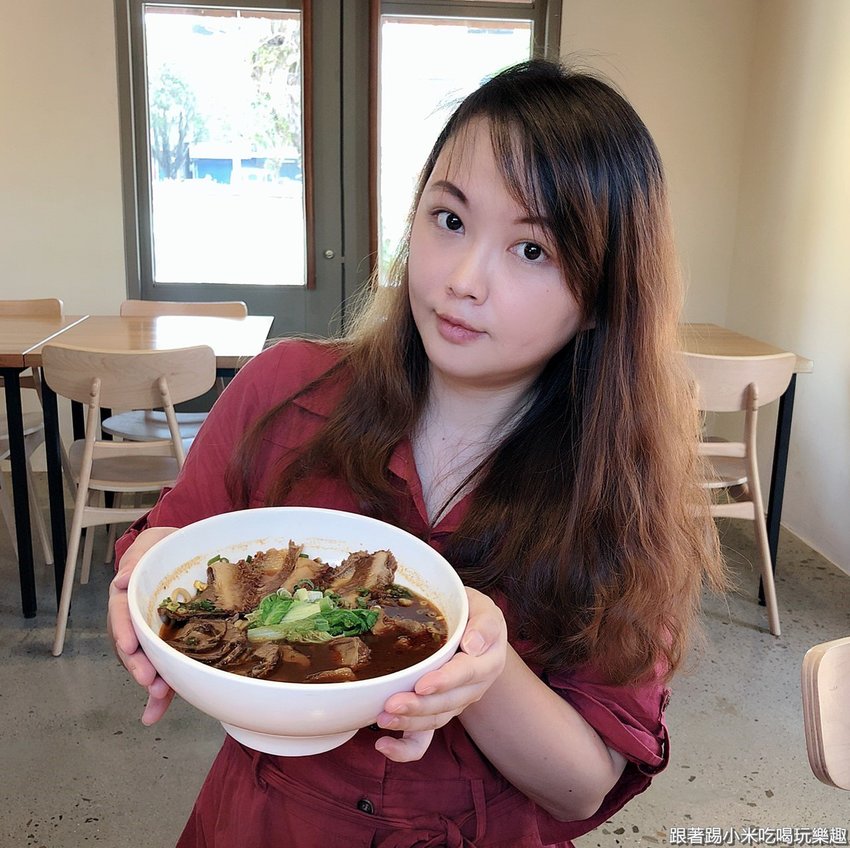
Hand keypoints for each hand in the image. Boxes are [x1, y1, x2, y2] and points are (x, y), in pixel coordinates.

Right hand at [107, 526, 177, 724]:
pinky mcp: (169, 644)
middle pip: (131, 644)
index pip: (122, 612)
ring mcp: (152, 633)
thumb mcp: (153, 543)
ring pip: (146, 661)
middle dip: (138, 664)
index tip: (129, 646)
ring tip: (159, 696)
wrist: (185, 551)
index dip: (124, 630)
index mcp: (130, 594)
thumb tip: (122, 579)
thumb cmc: (165, 546)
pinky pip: (164, 669)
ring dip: (151, 681)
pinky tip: (155, 713)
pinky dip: (161, 693)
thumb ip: (137, 557)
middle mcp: (136, 617)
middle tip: (149, 680)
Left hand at [374, 587, 506, 761]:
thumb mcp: (483, 608)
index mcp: (487, 661)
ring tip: (383, 719)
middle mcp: (474, 688)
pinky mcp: (439, 713)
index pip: (467, 673)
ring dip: (409, 724)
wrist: (471, 629)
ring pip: (435, 721)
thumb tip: (473, 645)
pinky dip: (405, 749)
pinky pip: (425, 739)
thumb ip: (485, 624)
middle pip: (448, 703)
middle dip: (419, 707)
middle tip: (391, 705)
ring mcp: (455, 703)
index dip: (445, 681)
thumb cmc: (473, 614)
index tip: (422, 685)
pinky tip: (383, 745)